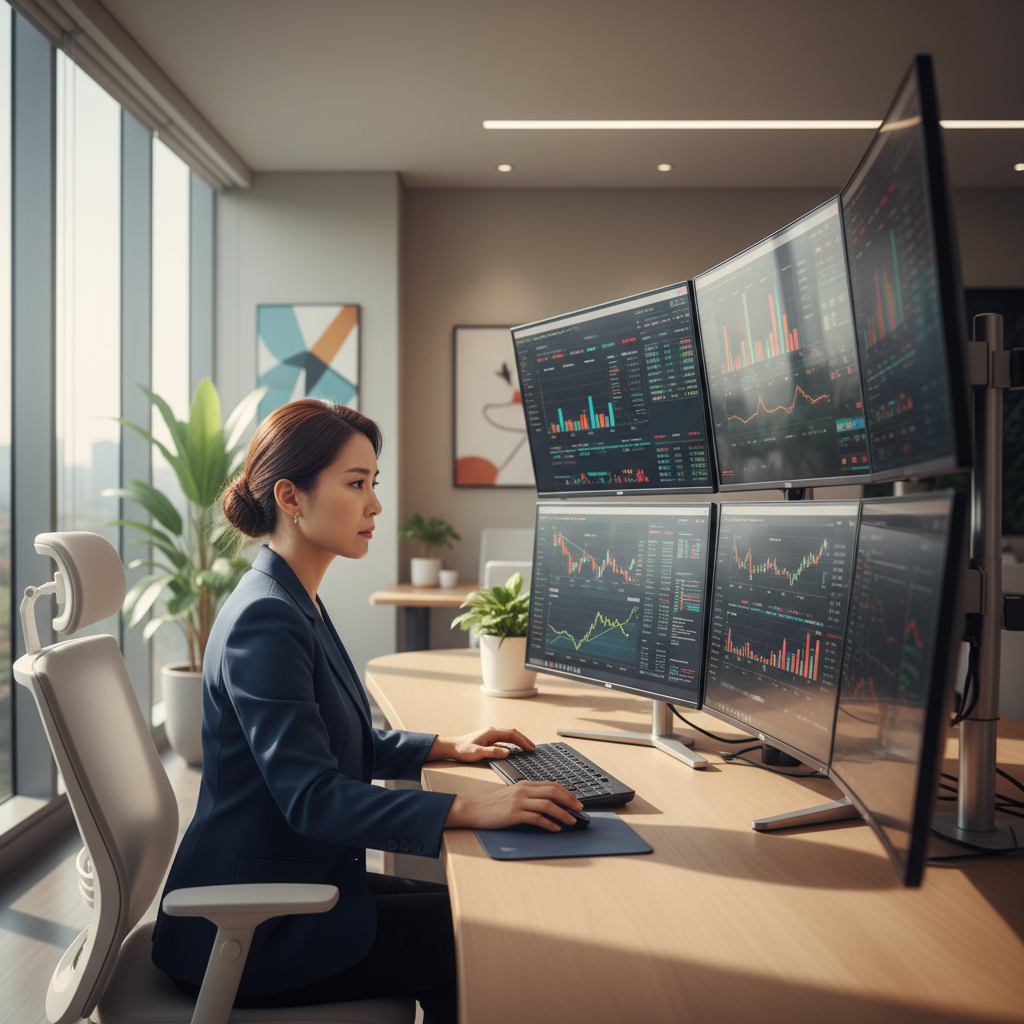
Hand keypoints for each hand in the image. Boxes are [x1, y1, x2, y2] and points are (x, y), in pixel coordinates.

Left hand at [428, 727, 535, 762]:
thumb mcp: (477, 753)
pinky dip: (512, 743)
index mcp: (491, 732)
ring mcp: (491, 735)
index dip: (523, 741)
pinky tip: (514, 750)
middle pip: (513, 733)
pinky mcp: (488, 739)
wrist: (452, 747)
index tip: (531, 748)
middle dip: (524, 739)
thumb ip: (492, 752)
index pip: (512, 735)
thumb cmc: (462, 750)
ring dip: (519, 740)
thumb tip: (508, 752)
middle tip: (533, 748)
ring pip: (509, 735)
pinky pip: (504, 740)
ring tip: (527, 747)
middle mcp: (492, 731)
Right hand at [444, 781, 583, 831]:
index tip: (576, 801)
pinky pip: (536, 818)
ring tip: (572, 821)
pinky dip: (549, 823)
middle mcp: (523, 790)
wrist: (474, 809)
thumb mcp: (513, 794)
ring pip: (548, 805)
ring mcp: (519, 801)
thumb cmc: (493, 804)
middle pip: (553, 792)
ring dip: (563, 814)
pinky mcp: (514, 814)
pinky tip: (555, 828)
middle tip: (580, 809)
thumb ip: (529, 795)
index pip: (551, 785)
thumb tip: (548, 803)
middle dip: (570, 801)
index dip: (567, 793)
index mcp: (524, 784)